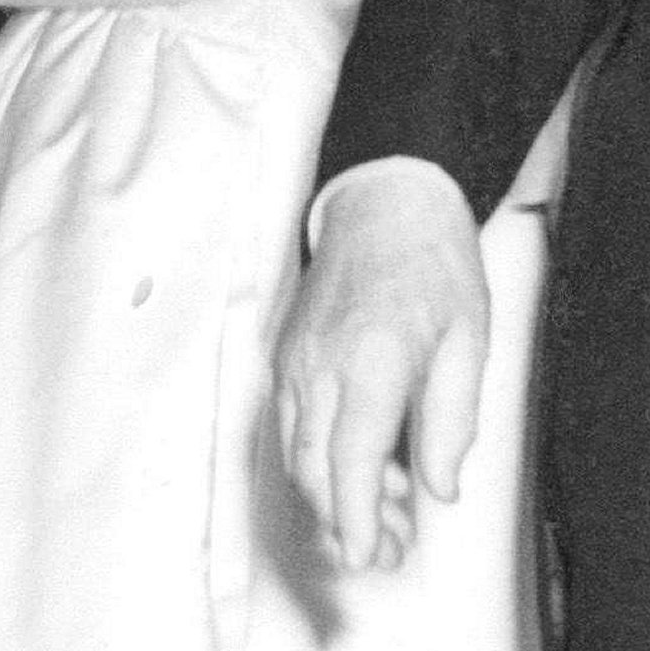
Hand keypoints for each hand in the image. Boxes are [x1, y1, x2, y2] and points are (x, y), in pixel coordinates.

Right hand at [275, 165, 488, 572]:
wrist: (382, 202)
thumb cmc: (432, 263)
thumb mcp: (469, 339)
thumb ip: (452, 419)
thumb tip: (440, 486)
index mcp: (373, 357)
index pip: (350, 459)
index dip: (354, 518)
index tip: (364, 554)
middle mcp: (321, 362)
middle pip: (314, 469)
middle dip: (345, 522)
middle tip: (389, 546)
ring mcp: (295, 356)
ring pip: (295, 453)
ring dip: (330, 495)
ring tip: (383, 512)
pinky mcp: (286, 353)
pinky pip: (290, 423)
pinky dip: (317, 457)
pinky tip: (359, 462)